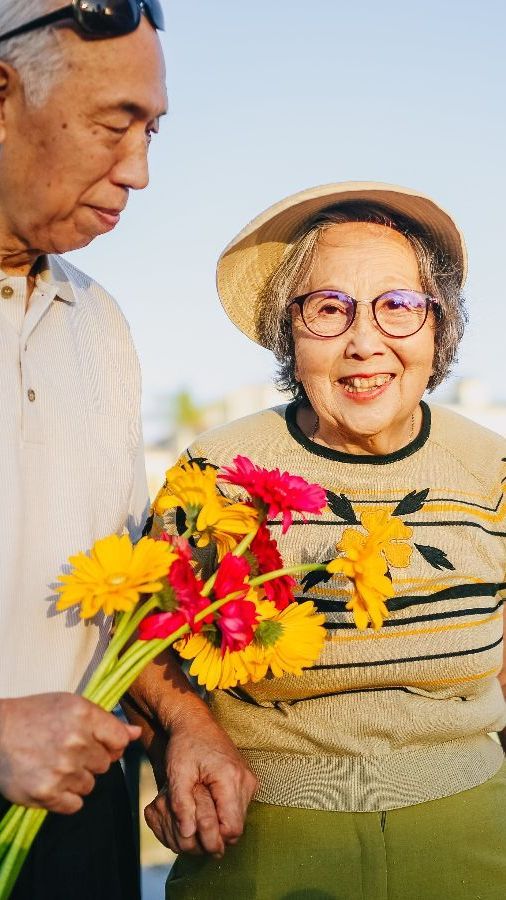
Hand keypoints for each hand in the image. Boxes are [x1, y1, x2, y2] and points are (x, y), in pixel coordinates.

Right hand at [0, 693, 140, 812]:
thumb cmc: (34, 716)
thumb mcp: (70, 706)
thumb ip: (106, 721)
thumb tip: (135, 733)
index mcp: (84, 715)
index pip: (120, 740)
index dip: (111, 744)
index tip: (97, 743)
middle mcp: (76, 742)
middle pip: (105, 764)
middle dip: (90, 760)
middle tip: (67, 751)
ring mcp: (62, 769)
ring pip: (90, 785)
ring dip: (76, 779)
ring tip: (54, 764)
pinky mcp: (47, 793)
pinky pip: (75, 804)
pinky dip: (65, 797)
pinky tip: (50, 781)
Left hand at [144, 710, 256, 854]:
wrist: (196, 722)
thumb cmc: (185, 745)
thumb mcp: (177, 773)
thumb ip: (181, 804)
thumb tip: (187, 834)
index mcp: (230, 778)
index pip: (232, 828)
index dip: (213, 836)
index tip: (193, 831)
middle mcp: (246, 781)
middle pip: (237, 827)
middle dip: (215, 831)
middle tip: (192, 820)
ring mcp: (249, 780)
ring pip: (238, 819)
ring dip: (219, 821)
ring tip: (198, 807)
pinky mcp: (246, 781)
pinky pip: (238, 808)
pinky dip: (223, 811)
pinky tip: (206, 800)